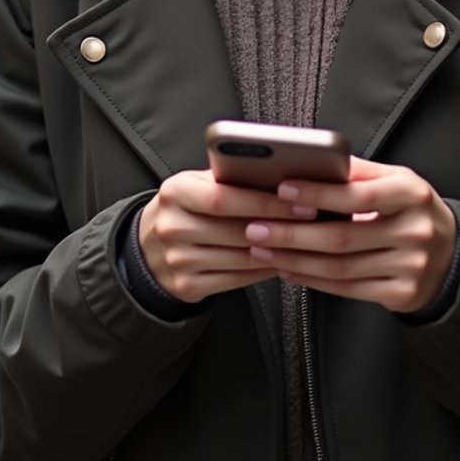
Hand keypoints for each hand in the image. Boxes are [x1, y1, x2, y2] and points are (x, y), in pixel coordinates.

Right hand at [139, 170, 317, 303]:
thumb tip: (278, 174)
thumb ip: (227, 178)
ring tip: (303, 241)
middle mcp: (173, 227)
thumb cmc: (184, 208)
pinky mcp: (186, 286)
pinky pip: (235, 280)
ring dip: (276, 251)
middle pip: (236, 230)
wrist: (146, 248)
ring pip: (240, 258)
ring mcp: (178, 260)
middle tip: (312, 222)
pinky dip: (261, 271)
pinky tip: (279, 260)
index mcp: (175, 192)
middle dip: (279, 226)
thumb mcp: (194, 184)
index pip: (223, 197)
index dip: (265, 201)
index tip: (300, 201)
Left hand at [242, 157, 457, 313]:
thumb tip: (314, 159)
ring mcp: (410, 267)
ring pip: (340, 267)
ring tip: (263, 247)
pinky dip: (313, 280)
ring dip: (295, 258)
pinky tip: (290, 268)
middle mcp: (414, 231)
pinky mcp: (401, 294)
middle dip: (292, 232)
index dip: (318, 194)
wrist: (452, 257)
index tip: (283, 189)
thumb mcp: (398, 181)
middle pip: (343, 237)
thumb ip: (359, 172)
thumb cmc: (413, 211)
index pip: (358, 195)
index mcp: (411, 194)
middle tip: (256, 226)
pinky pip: (347, 289)